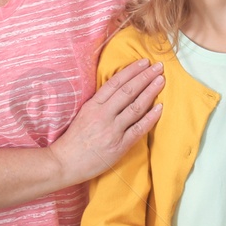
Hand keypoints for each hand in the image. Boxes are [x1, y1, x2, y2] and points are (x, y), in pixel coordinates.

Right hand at [50, 59, 163, 183]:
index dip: (131, 71)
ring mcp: (112, 130)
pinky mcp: (119, 146)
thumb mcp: (83, 114)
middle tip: (158, 66)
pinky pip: (138, 129)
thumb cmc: (73, 139)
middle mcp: (103, 115)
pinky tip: (160, 107)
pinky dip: (150, 117)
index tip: (143, 62)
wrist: (64, 163)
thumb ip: (100, 103)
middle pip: (128, 91)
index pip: (115, 83)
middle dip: (145, 77)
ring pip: (135, 107)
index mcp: (93, 105)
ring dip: (150, 92)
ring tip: (161, 81)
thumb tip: (118, 89)